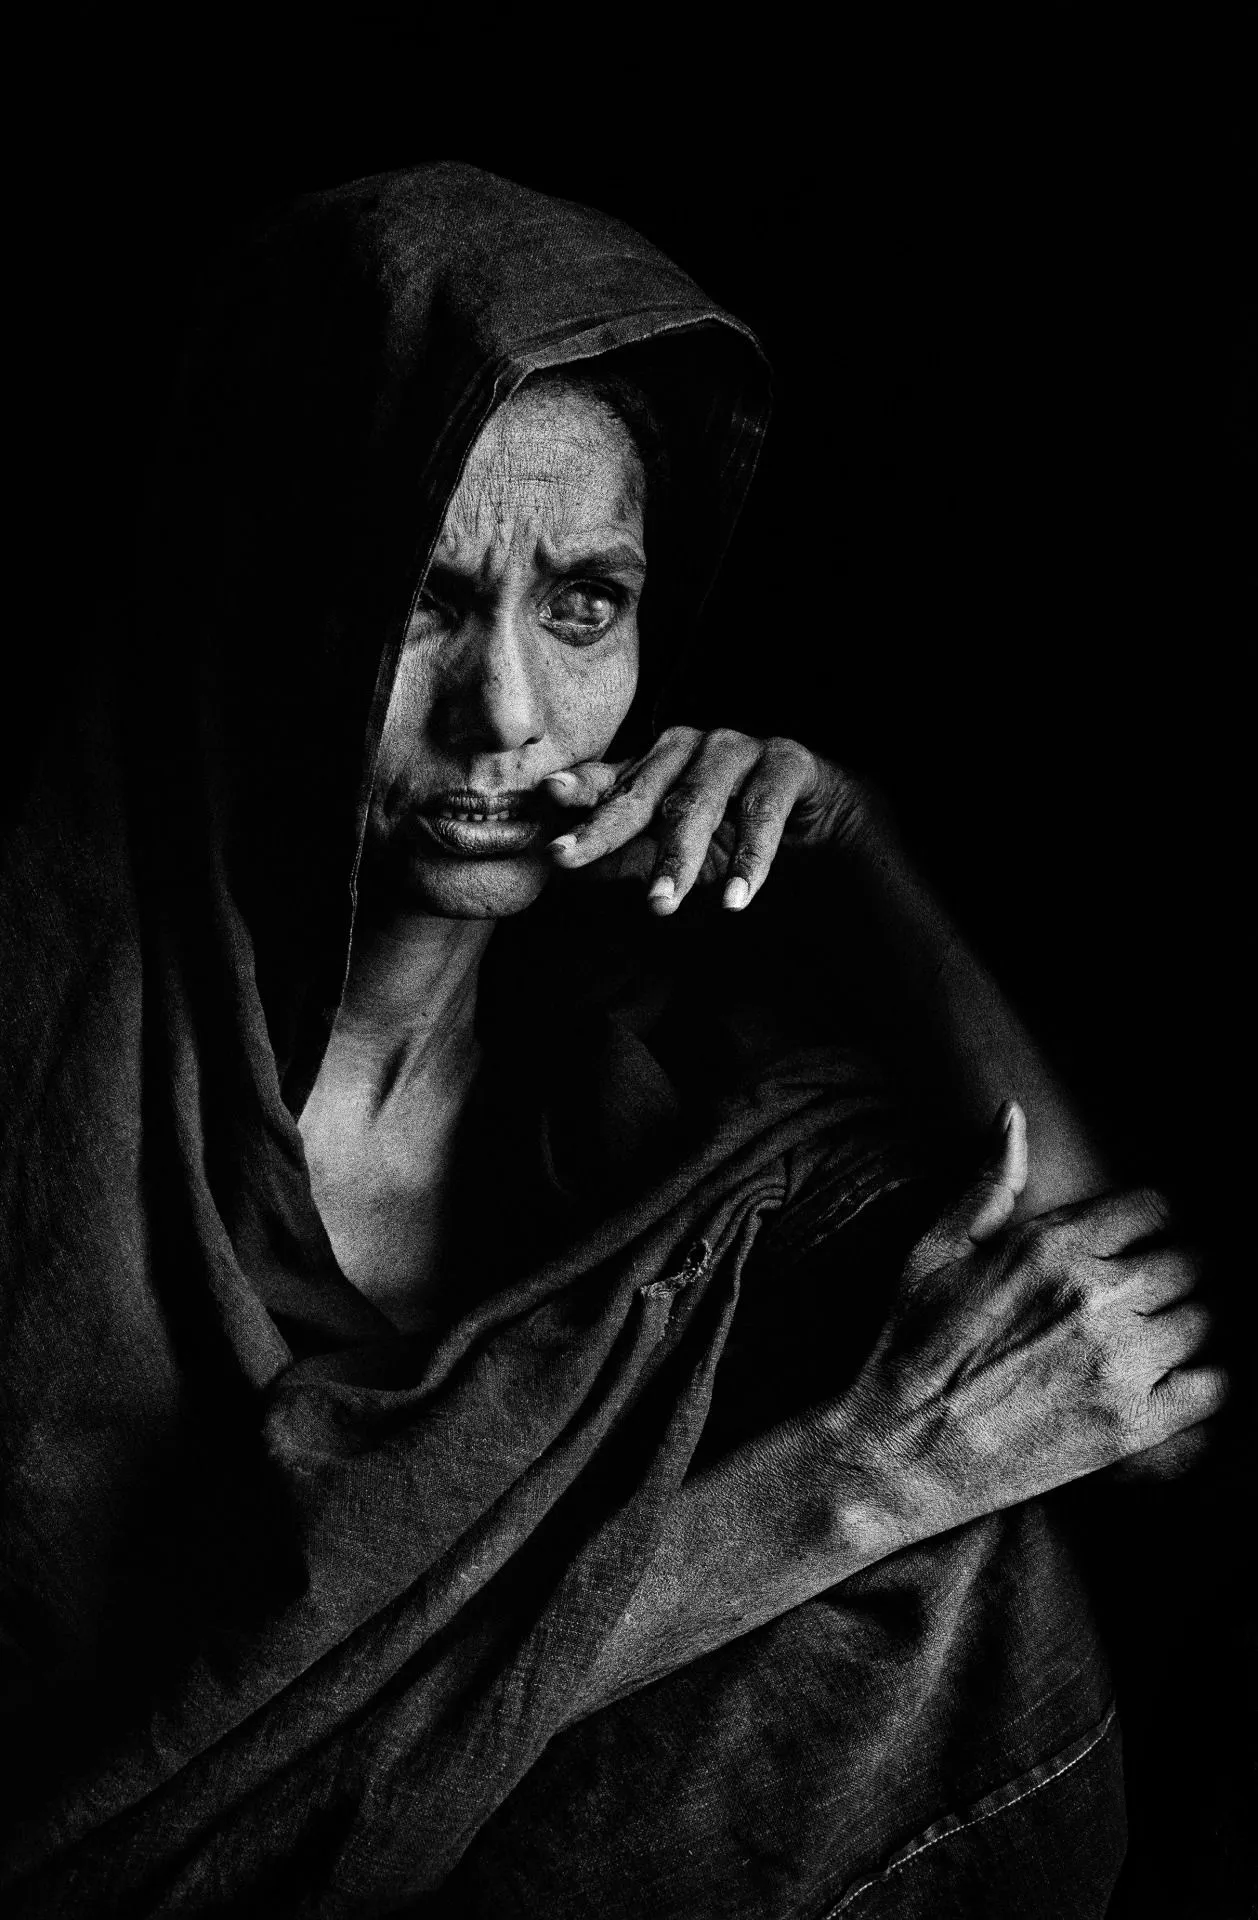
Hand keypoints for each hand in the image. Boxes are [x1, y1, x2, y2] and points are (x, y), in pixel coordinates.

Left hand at [541, 725, 867, 914]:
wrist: (824, 828)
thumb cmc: (737, 839)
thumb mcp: (679, 858)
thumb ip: (630, 859)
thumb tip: (571, 871)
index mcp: (654, 765)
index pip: (606, 782)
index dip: (572, 797)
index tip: (541, 816)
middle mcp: (688, 747)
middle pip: (641, 792)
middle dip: (603, 831)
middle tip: (568, 860)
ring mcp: (737, 748)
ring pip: (698, 802)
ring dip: (677, 858)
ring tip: (660, 906)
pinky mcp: (787, 761)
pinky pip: (762, 812)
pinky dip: (749, 860)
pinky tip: (734, 900)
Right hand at [838, 1104, 1227, 1529]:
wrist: (901, 1451)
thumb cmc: (910, 1345)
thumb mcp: (933, 1250)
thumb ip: (986, 1182)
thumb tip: (1012, 1114)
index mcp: (1051, 1246)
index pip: (1153, 1208)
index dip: (1150, 1221)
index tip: (1140, 1239)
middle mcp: (1094, 1297)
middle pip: (1188, 1262)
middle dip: (1172, 1270)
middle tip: (1150, 1291)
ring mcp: (1119, 1363)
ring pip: (1204, 1319)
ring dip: (1186, 1322)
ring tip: (1157, 1335)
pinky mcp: (1133, 1426)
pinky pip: (1213, 1386)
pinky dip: (1203, 1379)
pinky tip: (1173, 1379)